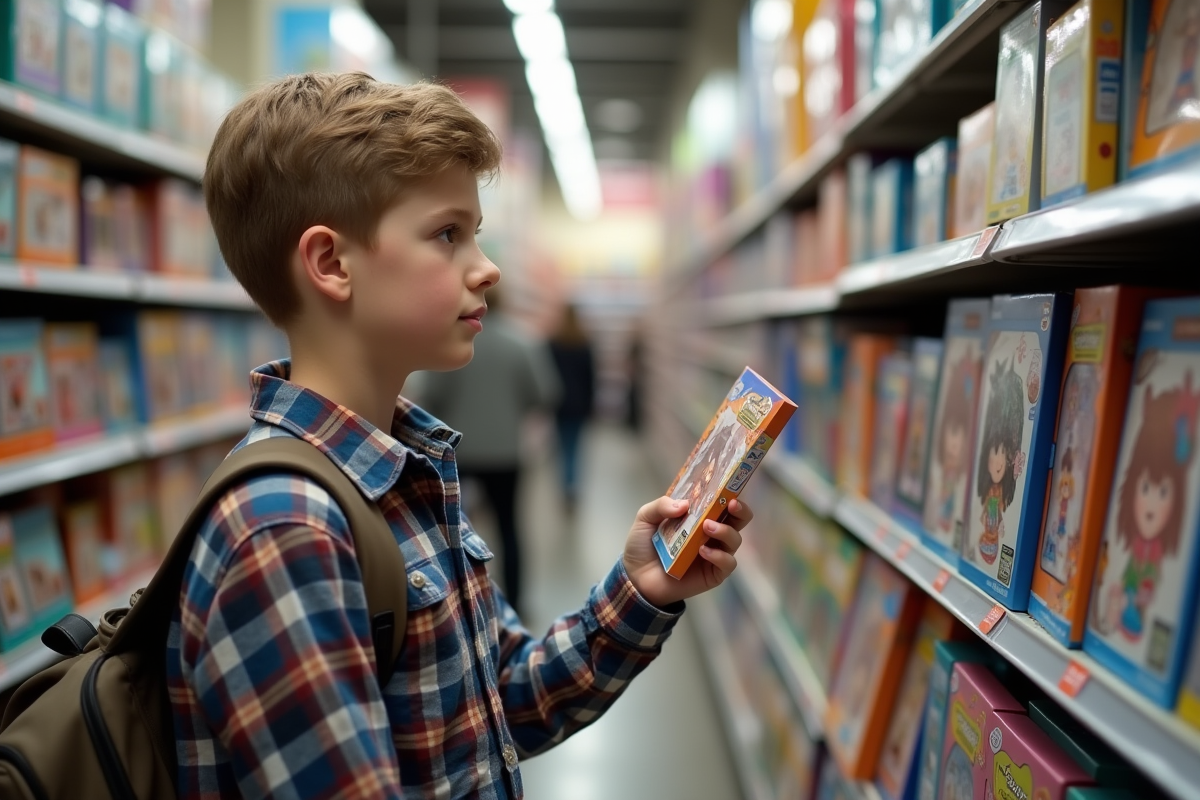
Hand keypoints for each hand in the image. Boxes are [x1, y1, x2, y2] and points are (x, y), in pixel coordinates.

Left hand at [623, 497, 752, 608]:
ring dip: (725, 531)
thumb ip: (661, 506)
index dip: (731, 493)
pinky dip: (719, 555)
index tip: (729, 487)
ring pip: (735, 540)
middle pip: (738, 520)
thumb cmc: (643, 546)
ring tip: (706, 527)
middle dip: (740, 511)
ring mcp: (714, 554)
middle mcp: (711, 534)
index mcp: (699, 517)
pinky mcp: (713, 574)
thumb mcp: (645, 518)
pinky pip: (727, 564)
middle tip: (730, 504)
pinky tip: (703, 551)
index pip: (723, 503)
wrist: (635, 577)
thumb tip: (685, 504)